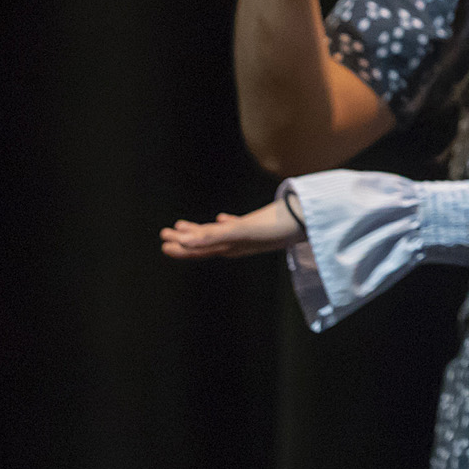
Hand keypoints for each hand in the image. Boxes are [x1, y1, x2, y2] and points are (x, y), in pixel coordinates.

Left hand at [161, 199, 301, 259]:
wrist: (304, 220)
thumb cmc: (275, 228)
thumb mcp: (240, 232)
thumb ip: (213, 236)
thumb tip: (184, 241)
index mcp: (229, 247)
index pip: (199, 250)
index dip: (181, 249)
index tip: (164, 245)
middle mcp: (235, 243)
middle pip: (204, 244)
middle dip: (184, 240)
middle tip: (165, 234)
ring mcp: (246, 235)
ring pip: (217, 235)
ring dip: (200, 231)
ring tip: (185, 226)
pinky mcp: (257, 225)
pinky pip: (236, 226)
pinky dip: (225, 224)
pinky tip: (223, 219)